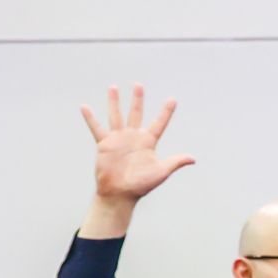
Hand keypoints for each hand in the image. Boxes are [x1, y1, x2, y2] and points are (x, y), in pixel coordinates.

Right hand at [82, 86, 198, 213]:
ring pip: (116, 115)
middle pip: (136, 113)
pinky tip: (84, 107)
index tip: (172, 99)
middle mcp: (133, 137)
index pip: (159, 123)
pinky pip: (96, 128)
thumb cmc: (141, 185)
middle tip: (138, 84)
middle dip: (137, 99)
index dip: (166, 112)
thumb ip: (175, 162)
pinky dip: (90, 118)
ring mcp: (118, 139)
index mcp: (148, 142)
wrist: (120, 193)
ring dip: (114, 102)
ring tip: (113, 87)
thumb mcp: (161, 171)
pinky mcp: (104, 143)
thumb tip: (193, 159)